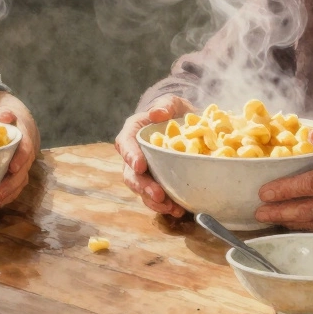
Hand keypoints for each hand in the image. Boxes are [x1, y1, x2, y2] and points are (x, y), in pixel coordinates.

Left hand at [0, 92, 39, 210]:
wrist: (15, 123)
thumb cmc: (7, 117)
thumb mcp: (6, 111)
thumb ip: (6, 114)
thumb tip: (4, 117)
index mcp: (25, 139)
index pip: (26, 150)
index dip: (21, 159)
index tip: (12, 168)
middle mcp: (25, 157)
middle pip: (22, 173)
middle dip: (11, 185)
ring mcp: (20, 168)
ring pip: (17, 185)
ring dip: (4, 197)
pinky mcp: (12, 176)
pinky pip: (10, 189)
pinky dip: (0, 199)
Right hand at [115, 94, 193, 217]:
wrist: (187, 125)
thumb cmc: (174, 112)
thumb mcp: (172, 103)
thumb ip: (165, 105)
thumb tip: (157, 113)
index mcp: (133, 132)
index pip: (125, 144)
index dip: (130, 156)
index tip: (140, 165)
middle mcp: (134, 154)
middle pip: (131, 174)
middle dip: (143, 186)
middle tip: (158, 195)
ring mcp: (145, 171)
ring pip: (141, 190)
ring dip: (154, 201)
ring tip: (171, 208)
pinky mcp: (156, 182)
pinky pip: (156, 198)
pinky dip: (165, 206)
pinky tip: (178, 210)